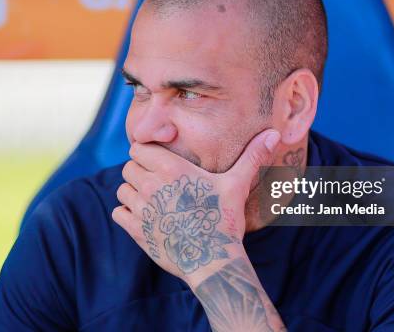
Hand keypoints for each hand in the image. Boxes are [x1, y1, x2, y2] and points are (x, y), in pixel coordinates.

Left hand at [112, 129, 280, 281]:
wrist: (213, 260)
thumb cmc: (224, 220)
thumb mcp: (237, 185)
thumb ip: (252, 157)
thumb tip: (275, 133)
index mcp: (171, 169)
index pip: (138, 148)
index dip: (147, 154)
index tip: (160, 163)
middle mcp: (151, 185)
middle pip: (128, 167)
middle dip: (140, 172)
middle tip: (158, 183)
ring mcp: (141, 209)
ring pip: (122, 190)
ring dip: (133, 193)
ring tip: (153, 201)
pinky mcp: (136, 230)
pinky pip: (118, 213)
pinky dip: (127, 214)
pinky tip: (146, 218)